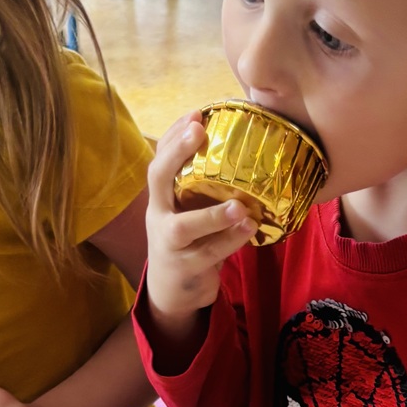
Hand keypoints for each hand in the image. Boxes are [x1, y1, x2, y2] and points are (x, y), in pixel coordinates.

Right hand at [144, 115, 257, 342]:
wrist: (173, 292)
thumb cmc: (190, 242)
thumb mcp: (191, 211)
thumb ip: (206, 188)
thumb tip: (242, 150)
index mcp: (161, 198)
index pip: (160, 159)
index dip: (173, 135)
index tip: (196, 113)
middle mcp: (159, 216)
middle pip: (157, 179)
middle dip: (175, 153)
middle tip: (198, 132)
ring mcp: (168, 244)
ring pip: (184, 227)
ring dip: (212, 215)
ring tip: (240, 205)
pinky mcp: (185, 269)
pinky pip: (208, 254)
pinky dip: (230, 240)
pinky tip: (250, 228)